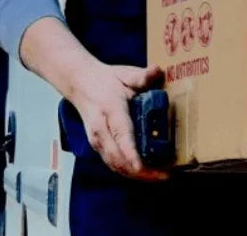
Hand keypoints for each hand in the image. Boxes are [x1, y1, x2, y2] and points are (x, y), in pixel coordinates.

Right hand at [71, 60, 168, 180]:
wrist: (80, 83)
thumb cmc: (106, 80)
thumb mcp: (125, 74)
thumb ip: (142, 75)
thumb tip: (157, 71)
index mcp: (111, 111)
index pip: (121, 136)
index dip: (131, 154)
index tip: (143, 166)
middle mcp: (101, 131)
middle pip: (118, 159)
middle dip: (141, 172)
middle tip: (165, 175)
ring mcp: (97, 141)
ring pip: (115, 166)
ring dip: (136, 175)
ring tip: (160, 176)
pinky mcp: (98, 147)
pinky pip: (113, 164)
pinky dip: (129, 171)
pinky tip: (146, 172)